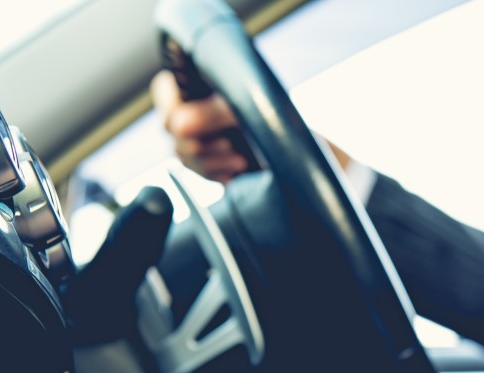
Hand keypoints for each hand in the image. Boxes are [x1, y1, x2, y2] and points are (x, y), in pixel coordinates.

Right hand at [152, 70, 351, 182]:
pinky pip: (200, 174)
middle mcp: (202, 110)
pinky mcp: (216, 164)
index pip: (166, 90)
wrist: (317, 155)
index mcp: (208, 86)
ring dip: (210, 162)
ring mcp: (207, 138)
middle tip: (231, 147)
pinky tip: (239, 173)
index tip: (190, 124)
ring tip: (241, 162)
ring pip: (182, 155)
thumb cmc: (289, 123)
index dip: (171, 106)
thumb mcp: (255, 110)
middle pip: (171, 128)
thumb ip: (217, 113)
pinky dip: (217, 175)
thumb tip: (181, 122)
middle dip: (198, 143)